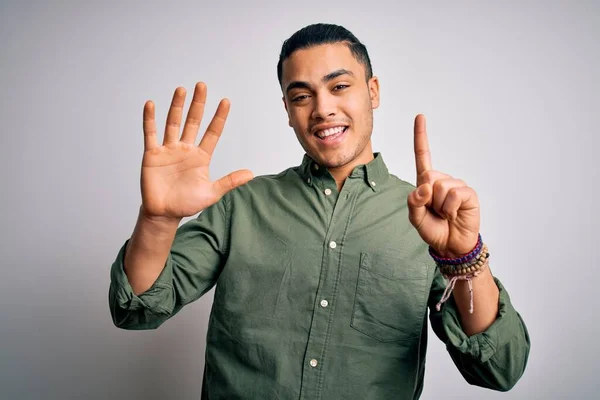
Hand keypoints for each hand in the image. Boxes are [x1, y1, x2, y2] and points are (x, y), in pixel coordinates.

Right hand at [140, 82, 252, 219]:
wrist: (164, 213)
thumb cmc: (187, 203)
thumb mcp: (212, 193)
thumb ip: (229, 182)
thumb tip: (250, 174)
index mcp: (201, 156)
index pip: (212, 132)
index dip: (219, 117)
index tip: (226, 101)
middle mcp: (185, 149)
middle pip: (193, 121)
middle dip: (198, 104)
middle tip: (202, 86)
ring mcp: (169, 150)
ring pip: (173, 123)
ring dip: (177, 106)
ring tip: (182, 90)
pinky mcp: (152, 154)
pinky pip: (150, 134)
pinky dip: (150, 119)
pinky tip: (151, 105)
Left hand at [407, 114, 479, 257]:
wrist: (450, 245)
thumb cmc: (433, 229)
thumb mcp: (415, 217)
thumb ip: (414, 202)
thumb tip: (425, 187)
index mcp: (426, 182)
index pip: (423, 156)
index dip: (421, 136)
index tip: (420, 116)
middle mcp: (442, 180)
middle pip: (428, 176)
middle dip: (427, 197)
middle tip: (435, 211)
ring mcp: (456, 186)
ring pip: (440, 186)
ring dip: (439, 205)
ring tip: (445, 214)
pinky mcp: (469, 193)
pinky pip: (454, 194)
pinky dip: (450, 208)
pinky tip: (454, 214)